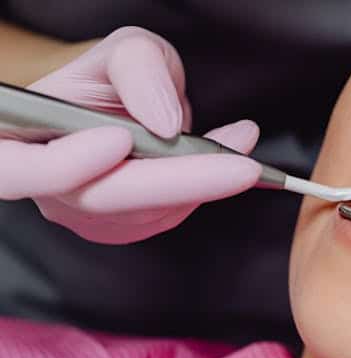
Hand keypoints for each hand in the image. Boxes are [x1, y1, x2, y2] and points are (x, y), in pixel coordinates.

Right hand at [0, 27, 261, 243]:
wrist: (122, 103)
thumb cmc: (114, 77)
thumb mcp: (129, 51)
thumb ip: (141, 70)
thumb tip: (163, 121)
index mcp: (18, 136)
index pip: (18, 170)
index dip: (64, 166)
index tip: (120, 139)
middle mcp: (43, 184)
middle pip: (103, 198)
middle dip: (179, 181)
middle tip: (241, 165)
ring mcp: (79, 212)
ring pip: (143, 213)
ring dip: (202, 181)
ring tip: (240, 140)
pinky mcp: (118, 227)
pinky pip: (164, 218)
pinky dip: (203, 190)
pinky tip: (226, 160)